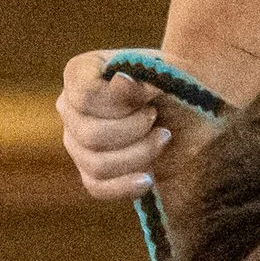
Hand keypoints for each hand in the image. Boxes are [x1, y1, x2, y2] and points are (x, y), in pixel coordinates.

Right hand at [58, 49, 173, 199]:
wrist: (190, 109)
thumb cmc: (175, 83)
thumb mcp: (166, 73)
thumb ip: (143, 75)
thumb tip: (121, 81)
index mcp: (79, 73)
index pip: (85, 96)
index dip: (121, 105)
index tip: (149, 101)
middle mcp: (69, 108)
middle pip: (91, 135)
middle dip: (134, 131)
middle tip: (157, 119)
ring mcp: (76, 142)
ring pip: (96, 164)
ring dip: (139, 155)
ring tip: (163, 138)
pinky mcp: (91, 171)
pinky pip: (97, 187)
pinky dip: (125, 185)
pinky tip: (149, 178)